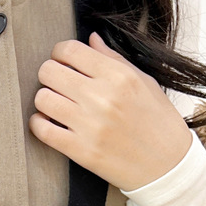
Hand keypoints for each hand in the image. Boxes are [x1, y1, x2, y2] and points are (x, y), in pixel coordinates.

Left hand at [29, 31, 192, 190]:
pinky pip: (42, 130)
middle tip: (57, 82)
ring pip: (42, 99)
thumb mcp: (144, 82)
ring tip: (55, 104)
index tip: (62, 60)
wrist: (167, 165)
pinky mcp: (80, 150)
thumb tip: (90, 40)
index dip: (59, 52)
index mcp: (118, 76)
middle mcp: (101, 97)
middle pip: (49, 71)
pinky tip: (48, 122)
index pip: (70, 50)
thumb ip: (114, 59)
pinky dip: (38, 124)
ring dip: (44, 99)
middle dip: (49, 73)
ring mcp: (89, 125)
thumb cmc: (158, 122)